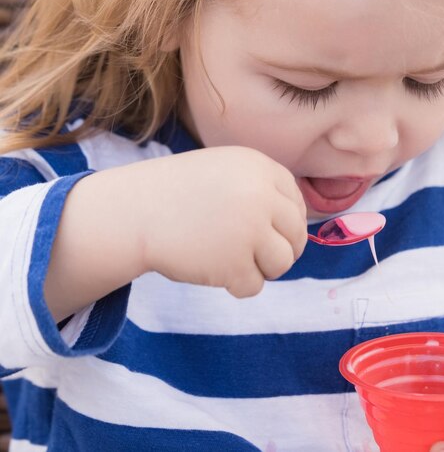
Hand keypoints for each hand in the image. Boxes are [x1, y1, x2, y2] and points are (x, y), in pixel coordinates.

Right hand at [133, 146, 307, 296]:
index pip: (296, 202)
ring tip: (233, 259)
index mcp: (260, 168)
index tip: (271, 232)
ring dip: (262, 268)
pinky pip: (254, 285)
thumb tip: (298, 224)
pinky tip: (214, 269)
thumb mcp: (225, 171)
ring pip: (283, 262)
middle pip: (296, 235)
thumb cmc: (178, 193)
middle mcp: (261, 196)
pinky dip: (236, 284)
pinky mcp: (234, 264)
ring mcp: (250, 230)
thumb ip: (261, 188)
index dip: (288, 222)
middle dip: (281, 249)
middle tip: (255, 253)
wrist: (134, 212)